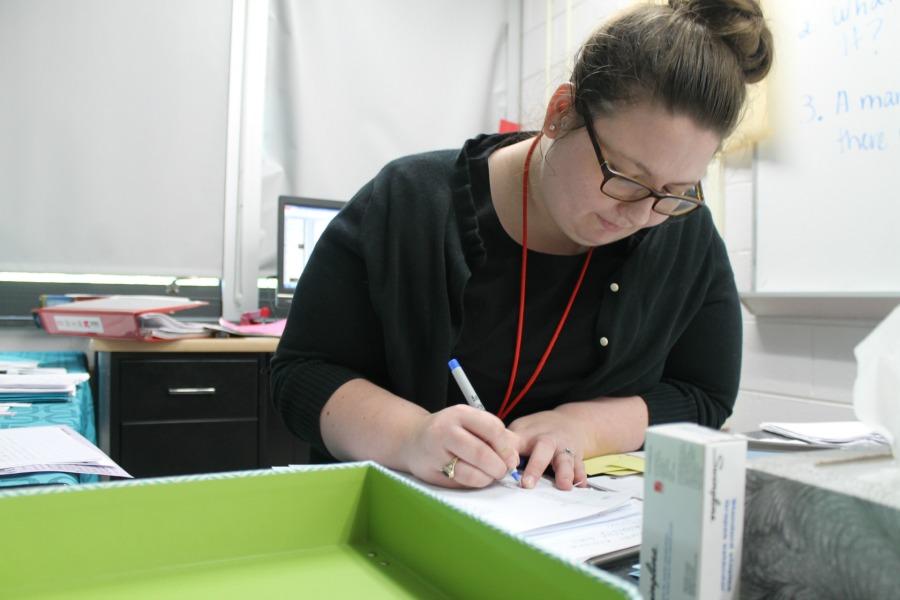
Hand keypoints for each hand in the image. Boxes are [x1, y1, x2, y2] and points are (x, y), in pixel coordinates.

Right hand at [403, 404, 520, 488]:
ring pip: (470, 473)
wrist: (412, 438)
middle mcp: (445, 430)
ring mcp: (435, 452)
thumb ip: (493, 435)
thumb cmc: (449, 430)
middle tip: (502, 471)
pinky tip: (474, 477)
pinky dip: (472, 483)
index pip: (492, 429)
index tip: (511, 458)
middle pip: (481, 453)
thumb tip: (513, 459)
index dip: (507, 447)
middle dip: (498, 467)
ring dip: (487, 478)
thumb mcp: (469, 422)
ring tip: (489, 475)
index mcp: (460, 413)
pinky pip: (459, 483)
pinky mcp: (430, 472)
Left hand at [508, 409, 587, 489]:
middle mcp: (548, 441)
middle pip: (542, 450)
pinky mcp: (577, 459)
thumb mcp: (520, 431)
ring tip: (564, 485)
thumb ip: (508, 445)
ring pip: (565, 460)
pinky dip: (581, 477)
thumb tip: (489, 461)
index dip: (507, 453)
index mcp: (528, 435)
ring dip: (564, 473)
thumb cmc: (539, 432)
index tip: (503, 467)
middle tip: (528, 484)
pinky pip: (581, 468)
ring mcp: (564, 450)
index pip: (514, 442)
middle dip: (536, 467)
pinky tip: (581, 486)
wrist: (571, 422)